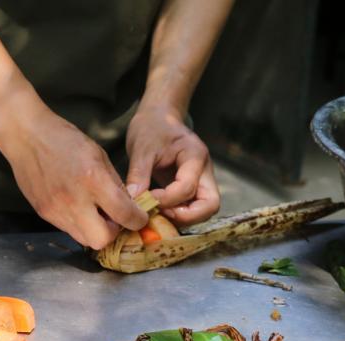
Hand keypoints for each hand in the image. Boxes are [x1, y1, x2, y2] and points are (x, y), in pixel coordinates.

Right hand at [0, 103, 147, 249]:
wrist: (26, 135)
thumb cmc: (65, 140)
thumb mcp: (99, 155)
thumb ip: (116, 184)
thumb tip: (130, 207)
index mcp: (92, 180)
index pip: (123, 215)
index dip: (137, 220)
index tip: (139, 217)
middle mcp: (74, 200)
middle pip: (102, 240)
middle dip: (113, 233)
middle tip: (114, 219)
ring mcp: (56, 210)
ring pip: (84, 239)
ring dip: (95, 230)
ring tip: (95, 211)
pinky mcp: (44, 213)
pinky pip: (69, 229)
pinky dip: (79, 223)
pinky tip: (78, 206)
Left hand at [125, 105, 220, 226]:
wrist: (158, 119)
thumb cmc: (152, 128)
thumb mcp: (142, 148)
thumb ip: (139, 174)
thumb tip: (134, 202)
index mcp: (195, 156)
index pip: (188, 188)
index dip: (167, 199)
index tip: (146, 198)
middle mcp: (204, 171)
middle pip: (210, 205)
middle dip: (186, 216)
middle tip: (160, 214)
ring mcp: (201, 181)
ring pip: (204, 211)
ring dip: (182, 218)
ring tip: (157, 213)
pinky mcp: (193, 189)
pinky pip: (192, 209)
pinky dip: (177, 215)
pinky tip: (158, 211)